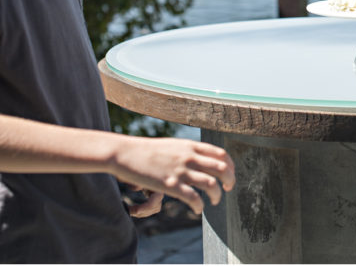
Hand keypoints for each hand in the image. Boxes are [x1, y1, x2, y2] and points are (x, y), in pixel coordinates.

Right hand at [112, 137, 235, 214]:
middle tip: (227, 189)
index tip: (229, 174)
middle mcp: (189, 157)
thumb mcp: (173, 145)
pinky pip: (193, 198)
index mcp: (191, 146)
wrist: (124, 153)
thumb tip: (200, 158)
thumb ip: (188, 151)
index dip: (230, 166)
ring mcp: (180, 171)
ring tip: (214, 201)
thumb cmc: (147, 151)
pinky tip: (198, 210)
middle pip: (222, 169)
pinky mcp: (170, 185)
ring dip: (217, 195)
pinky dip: (199, 206)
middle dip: (229, 181)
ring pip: (211, 184)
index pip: (221, 154)